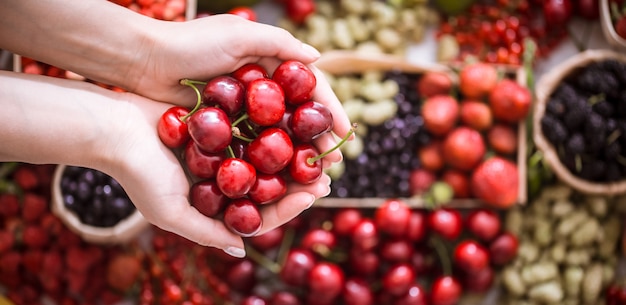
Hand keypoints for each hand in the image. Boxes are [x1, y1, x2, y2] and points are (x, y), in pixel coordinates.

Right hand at [108, 92, 334, 257]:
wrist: (115, 127)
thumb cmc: (138, 174)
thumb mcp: (169, 213)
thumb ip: (206, 233)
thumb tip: (241, 252)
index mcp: (214, 205)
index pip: (258, 214)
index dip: (286, 208)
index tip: (310, 197)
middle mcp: (222, 181)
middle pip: (269, 186)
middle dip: (298, 182)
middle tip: (328, 175)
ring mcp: (223, 153)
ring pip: (267, 157)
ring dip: (293, 155)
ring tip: (320, 149)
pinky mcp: (222, 125)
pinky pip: (254, 128)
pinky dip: (274, 127)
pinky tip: (296, 121)